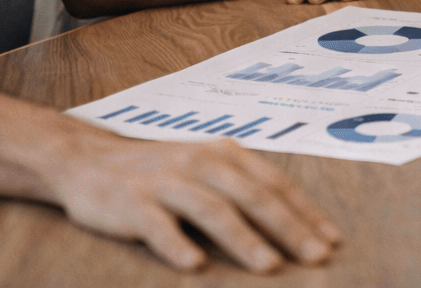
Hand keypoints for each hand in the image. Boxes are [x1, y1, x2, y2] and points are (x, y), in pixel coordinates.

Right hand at [50, 132, 339, 271]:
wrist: (88, 160)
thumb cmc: (162, 171)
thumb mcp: (207, 166)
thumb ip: (246, 187)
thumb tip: (299, 222)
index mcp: (224, 154)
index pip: (275, 184)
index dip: (306, 213)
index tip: (332, 241)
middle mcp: (200, 163)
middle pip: (252, 196)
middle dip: (288, 228)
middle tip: (316, 257)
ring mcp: (166, 182)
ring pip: (212, 210)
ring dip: (243, 239)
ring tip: (269, 266)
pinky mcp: (132, 204)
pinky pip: (158, 226)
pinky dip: (178, 245)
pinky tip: (195, 265)